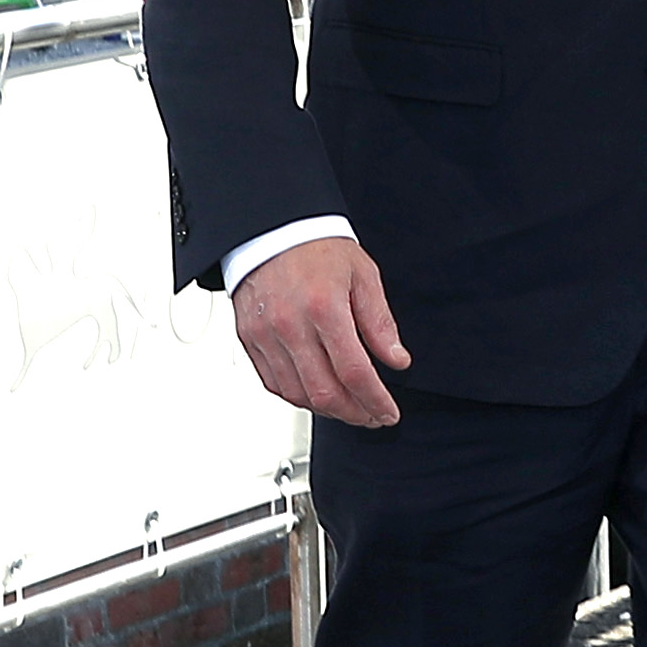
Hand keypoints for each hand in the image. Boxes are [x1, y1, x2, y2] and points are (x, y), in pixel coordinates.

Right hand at [232, 236, 410, 427]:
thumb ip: (380, 323)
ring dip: (328, 410)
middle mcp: (290, 325)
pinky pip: (274, 384)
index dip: (375, 401)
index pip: (354, 372)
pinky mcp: (249, 339)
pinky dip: (299, 397)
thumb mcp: (363, 276)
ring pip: (298, 395)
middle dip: (355, 414)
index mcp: (324, 307)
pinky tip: (318, 395)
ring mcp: (265, 335)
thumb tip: (396, 360)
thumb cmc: (317, 248)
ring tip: (350, 407)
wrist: (272, 230)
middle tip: (373, 416)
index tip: (388, 412)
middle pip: (325, 392)